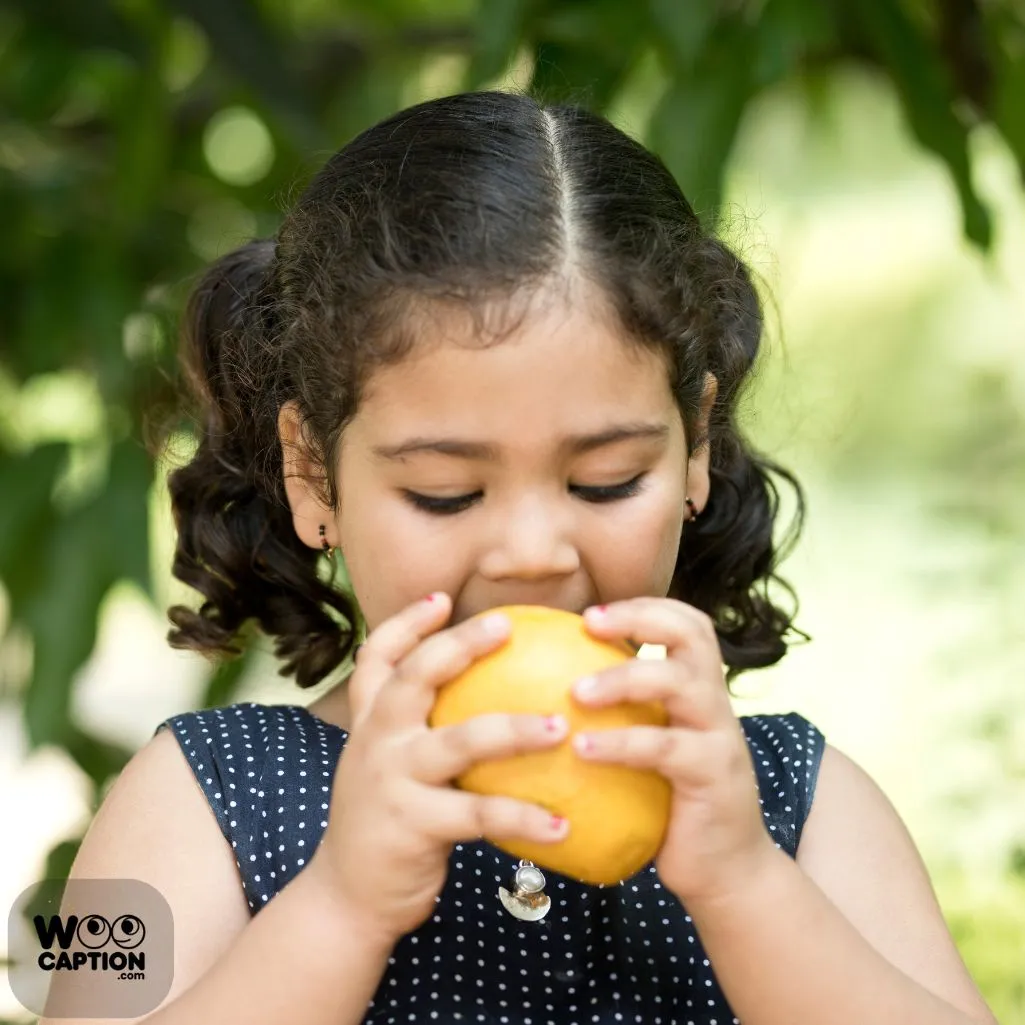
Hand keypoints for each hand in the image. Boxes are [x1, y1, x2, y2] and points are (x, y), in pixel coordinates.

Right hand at [307, 593, 570, 945]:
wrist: (346, 896)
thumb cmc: (388, 820)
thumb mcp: (389, 764)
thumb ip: (422, 729)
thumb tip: (496, 696)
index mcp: (371, 721)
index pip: (377, 657)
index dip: (405, 623)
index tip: (441, 599)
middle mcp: (376, 740)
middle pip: (415, 677)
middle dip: (459, 646)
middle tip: (506, 626)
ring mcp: (391, 780)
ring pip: (459, 741)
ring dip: (515, 730)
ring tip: (561, 728)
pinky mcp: (412, 824)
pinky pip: (479, 813)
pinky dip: (524, 818)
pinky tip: (564, 824)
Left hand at [573, 597, 777, 904]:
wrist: (726, 869)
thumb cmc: (672, 805)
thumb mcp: (652, 749)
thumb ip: (623, 717)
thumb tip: (543, 692)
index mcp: (699, 689)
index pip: (687, 624)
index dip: (644, 607)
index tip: (590, 613)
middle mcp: (715, 702)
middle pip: (693, 635)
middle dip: (639, 619)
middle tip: (588, 625)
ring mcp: (719, 735)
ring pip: (678, 683)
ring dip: (624, 678)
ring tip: (576, 692)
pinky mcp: (714, 773)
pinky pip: (664, 747)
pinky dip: (620, 742)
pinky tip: (581, 748)